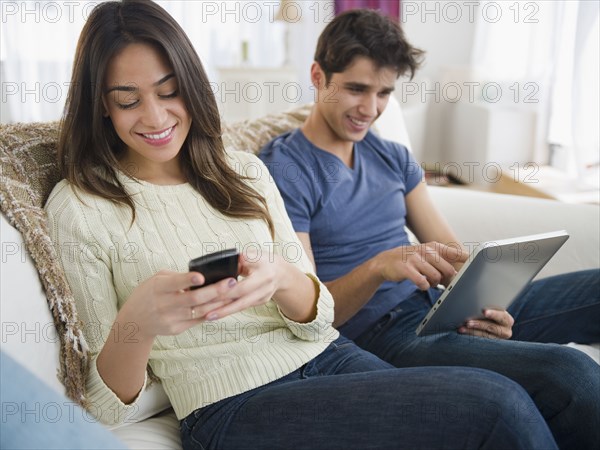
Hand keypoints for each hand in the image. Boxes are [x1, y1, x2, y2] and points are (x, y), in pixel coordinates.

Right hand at [120, 270, 237, 337]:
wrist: (134, 321)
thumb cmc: (149, 294)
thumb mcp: (157, 280)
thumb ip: (176, 277)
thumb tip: (202, 275)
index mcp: (158, 288)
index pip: (174, 283)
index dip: (188, 280)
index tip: (201, 277)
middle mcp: (164, 304)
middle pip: (193, 299)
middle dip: (215, 290)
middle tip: (231, 282)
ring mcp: (171, 319)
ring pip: (199, 311)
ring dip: (218, 302)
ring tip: (233, 294)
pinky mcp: (177, 329)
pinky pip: (198, 320)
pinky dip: (211, 312)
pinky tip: (223, 305)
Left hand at [201, 250, 282, 320]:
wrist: (281, 272)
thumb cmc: (264, 261)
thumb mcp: (254, 254)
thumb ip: (240, 260)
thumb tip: (223, 264)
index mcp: (264, 275)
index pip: (242, 286)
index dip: (226, 291)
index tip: (210, 294)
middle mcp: (265, 289)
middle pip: (241, 301)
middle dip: (222, 307)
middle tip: (205, 312)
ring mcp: (263, 298)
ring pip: (241, 306)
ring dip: (224, 312)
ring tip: (207, 316)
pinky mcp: (260, 303)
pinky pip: (243, 307)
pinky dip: (229, 310)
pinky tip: (216, 313)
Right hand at [376, 242, 466, 289]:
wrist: (387, 261)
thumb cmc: (412, 259)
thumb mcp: (427, 254)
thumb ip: (444, 260)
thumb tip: (460, 271)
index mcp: (434, 246)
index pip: (455, 253)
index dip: (467, 258)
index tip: (480, 261)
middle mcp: (425, 250)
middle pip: (448, 269)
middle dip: (445, 278)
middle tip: (437, 279)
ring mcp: (415, 259)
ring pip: (435, 277)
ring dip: (433, 283)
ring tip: (427, 280)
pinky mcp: (406, 269)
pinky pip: (422, 282)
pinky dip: (423, 286)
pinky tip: (419, 283)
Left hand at [458, 309, 514, 338]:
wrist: (494, 325)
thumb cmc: (491, 314)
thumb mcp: (493, 310)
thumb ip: (487, 309)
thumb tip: (476, 304)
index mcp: (507, 320)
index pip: (502, 317)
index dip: (493, 314)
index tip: (484, 311)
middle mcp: (506, 331)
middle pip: (492, 327)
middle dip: (479, 324)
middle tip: (468, 322)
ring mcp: (498, 339)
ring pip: (484, 336)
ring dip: (472, 331)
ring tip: (461, 328)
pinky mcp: (491, 345)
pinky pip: (480, 341)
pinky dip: (470, 336)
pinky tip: (463, 333)